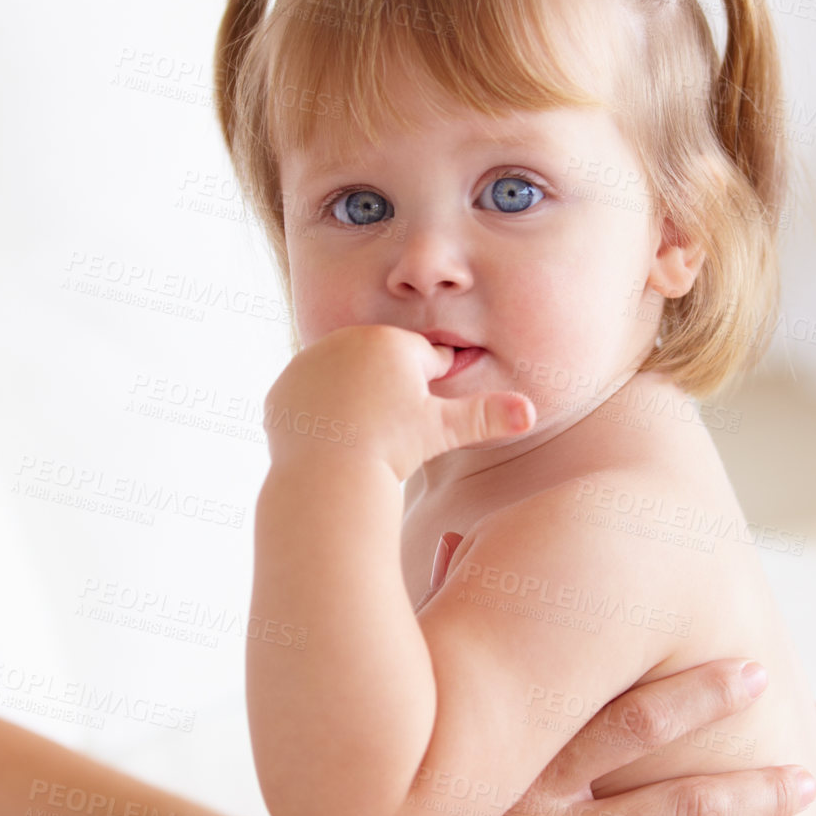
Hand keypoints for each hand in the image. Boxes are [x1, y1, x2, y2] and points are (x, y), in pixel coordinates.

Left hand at [263, 324, 534, 481]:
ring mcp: (309, 362)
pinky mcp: (282, 389)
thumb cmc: (392, 449)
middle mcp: (346, 340)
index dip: (425, 396)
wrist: (328, 475)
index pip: (420, 362)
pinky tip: (331, 442)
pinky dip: (321, 419)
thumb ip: (488, 415)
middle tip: (386, 433)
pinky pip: (310, 402)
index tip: (414, 421)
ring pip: (345, 382)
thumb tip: (532, 411)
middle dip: (388, 395)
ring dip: (354, 404)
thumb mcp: (445, 430)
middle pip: (380, 368)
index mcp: (391, 342)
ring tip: (359, 438)